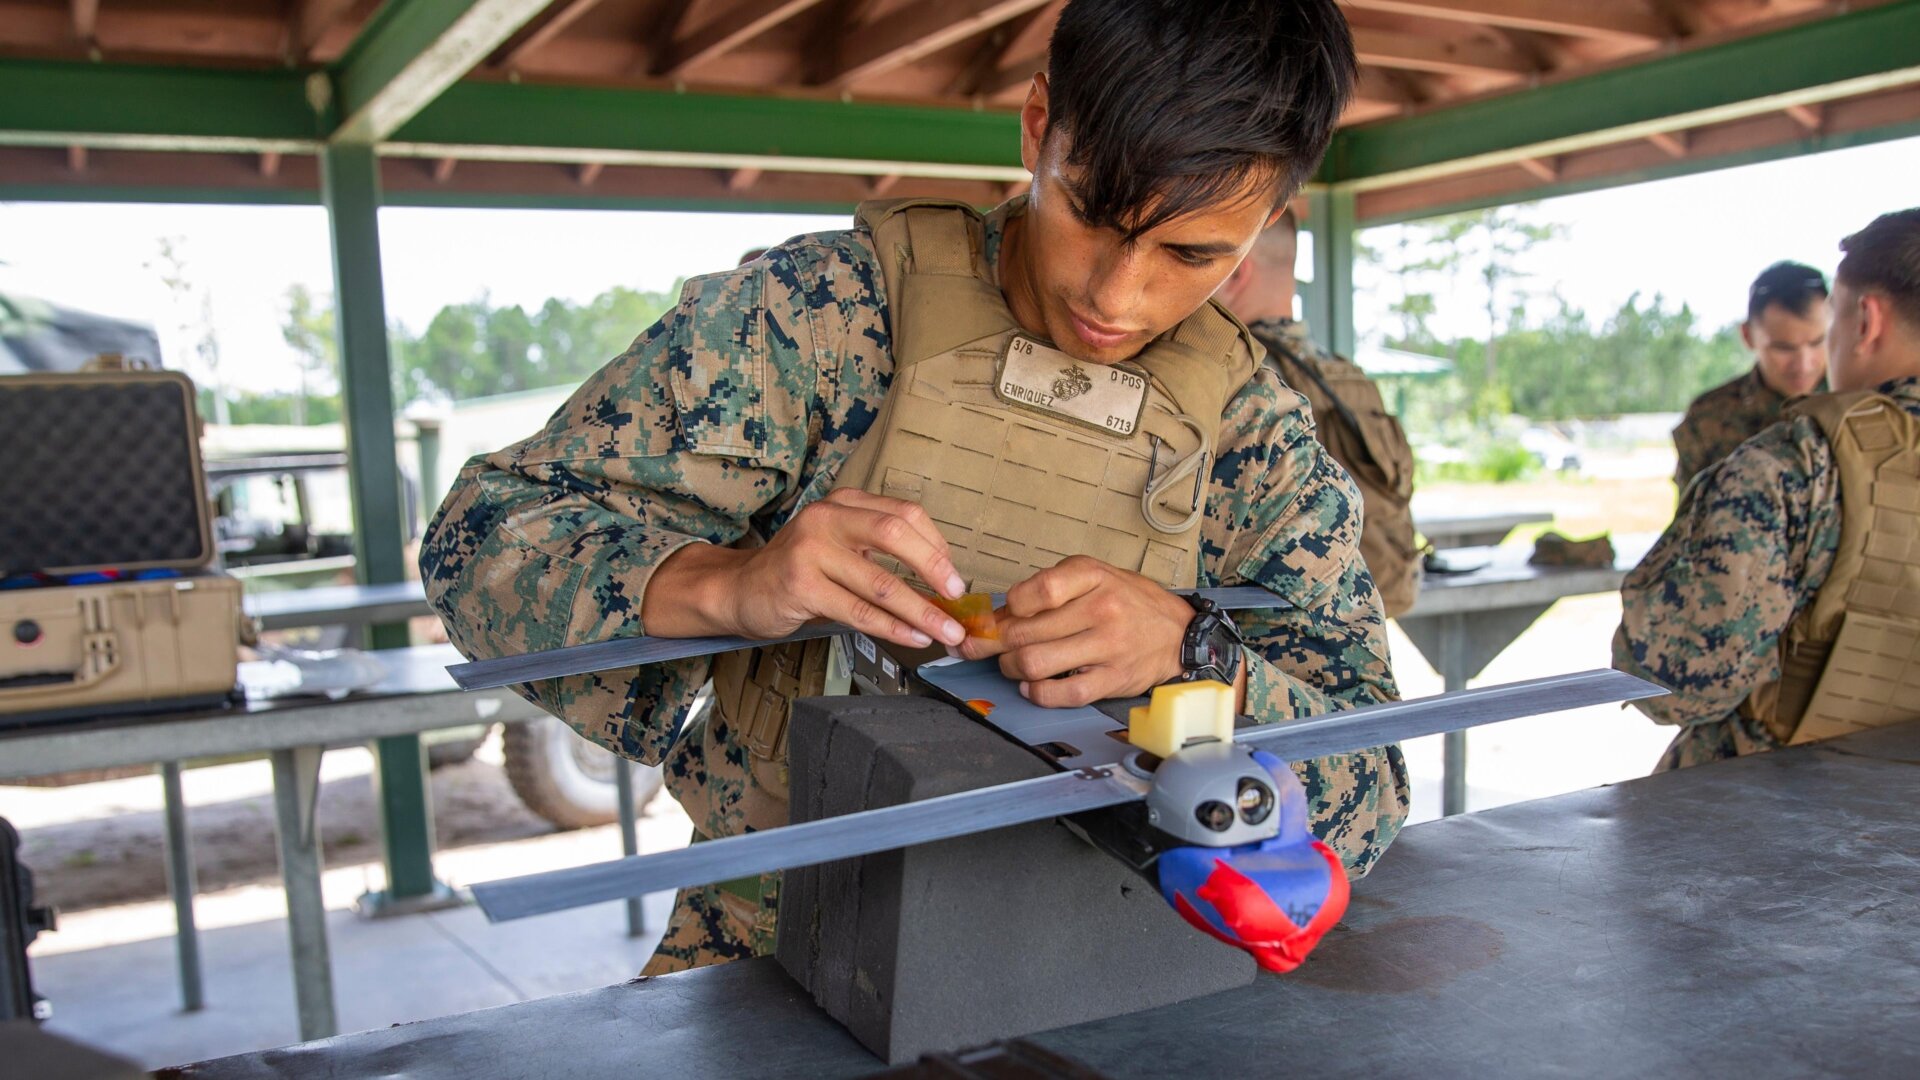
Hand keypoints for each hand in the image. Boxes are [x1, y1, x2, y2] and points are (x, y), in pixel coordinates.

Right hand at [642, 489, 968, 649]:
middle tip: (957, 597)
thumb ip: (879, 553)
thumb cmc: (798, 570)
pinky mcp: (801, 586)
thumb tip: (940, 581)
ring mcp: (811, 550)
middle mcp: (827, 518)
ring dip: (921, 611)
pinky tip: (913, 637)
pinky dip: (892, 628)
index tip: (954, 577)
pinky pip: (858, 611)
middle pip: (896, 534)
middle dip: (935, 568)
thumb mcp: (839, 546)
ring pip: (880, 582)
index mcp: (844, 503)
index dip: (937, 546)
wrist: (738, 588)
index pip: (905, 514)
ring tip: (946, 631)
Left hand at [958, 555, 1193, 706]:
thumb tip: (999, 616)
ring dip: (1011, 668)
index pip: (1035, 591)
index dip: (1007, 608)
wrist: (1178, 631)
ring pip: (1035, 664)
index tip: (1000, 615)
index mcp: (1092, 576)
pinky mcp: (1112, 679)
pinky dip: (1037, 693)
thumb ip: (1050, 589)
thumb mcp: (1093, 576)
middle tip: (988, 646)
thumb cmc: (1129, 601)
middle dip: (995, 643)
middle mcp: (1101, 609)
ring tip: (1013, 665)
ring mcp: (1108, 646)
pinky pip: (1062, 694)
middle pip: (1025, 632)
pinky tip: (1032, 686)